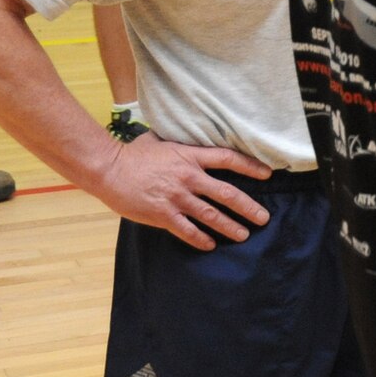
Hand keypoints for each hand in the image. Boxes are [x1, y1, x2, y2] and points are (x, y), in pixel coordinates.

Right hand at [96, 132, 272, 250]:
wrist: (107, 169)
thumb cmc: (133, 153)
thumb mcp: (162, 140)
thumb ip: (180, 141)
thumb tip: (189, 131)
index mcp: (190, 156)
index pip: (228, 159)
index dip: (250, 166)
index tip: (267, 174)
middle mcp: (188, 177)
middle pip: (226, 193)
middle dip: (248, 207)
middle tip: (263, 217)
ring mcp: (176, 197)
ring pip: (210, 215)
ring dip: (229, 226)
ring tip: (244, 234)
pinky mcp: (162, 214)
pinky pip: (187, 230)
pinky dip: (200, 239)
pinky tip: (211, 245)